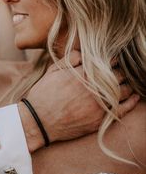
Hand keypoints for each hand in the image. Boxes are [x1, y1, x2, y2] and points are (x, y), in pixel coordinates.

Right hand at [18, 51, 138, 151]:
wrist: (38, 121)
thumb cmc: (43, 95)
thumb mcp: (52, 71)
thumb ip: (70, 59)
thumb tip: (84, 52)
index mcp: (83, 73)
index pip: (107, 62)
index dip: (113, 60)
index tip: (114, 60)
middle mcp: (93, 88)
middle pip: (118, 75)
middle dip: (121, 71)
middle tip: (122, 70)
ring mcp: (98, 104)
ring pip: (123, 90)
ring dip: (127, 84)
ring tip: (127, 82)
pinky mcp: (99, 119)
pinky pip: (122, 109)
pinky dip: (131, 101)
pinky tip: (134, 96)